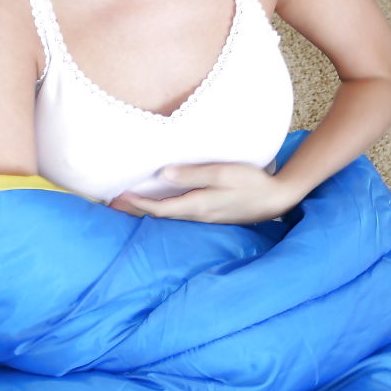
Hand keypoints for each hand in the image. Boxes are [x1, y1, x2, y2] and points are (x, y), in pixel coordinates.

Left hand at [108, 162, 297, 223]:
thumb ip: (193, 174)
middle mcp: (198, 216)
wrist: (277, 199)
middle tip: (112, 204)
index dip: (136, 204)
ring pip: (169, 217)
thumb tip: (162, 174)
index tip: (116, 197)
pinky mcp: (212, 215)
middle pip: (159, 216)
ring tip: (129, 204)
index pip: (158, 209)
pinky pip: (180, 214)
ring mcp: (205, 218)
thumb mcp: (222, 173)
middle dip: (135, 210)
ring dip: (147, 211)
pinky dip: (163, 209)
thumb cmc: (251, 182)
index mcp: (197, 206)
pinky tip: (160, 204)